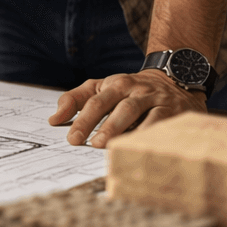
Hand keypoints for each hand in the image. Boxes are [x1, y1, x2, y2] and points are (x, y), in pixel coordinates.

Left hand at [49, 69, 207, 146]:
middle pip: (114, 106)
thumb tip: (53, 119)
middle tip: (91, 143)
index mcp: (113, 84)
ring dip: (122, 128)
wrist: (172, 80)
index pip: (93, 101)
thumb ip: (75, 100)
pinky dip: (149, 134)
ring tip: (111, 145)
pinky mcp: (172, 110)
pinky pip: (159, 121)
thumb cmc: (129, 90)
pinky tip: (140, 146)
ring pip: (135, 111)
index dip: (81, 119)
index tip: (71, 138)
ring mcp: (152, 98)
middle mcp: (132, 89)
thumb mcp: (101, 88)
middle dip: (101, 125)